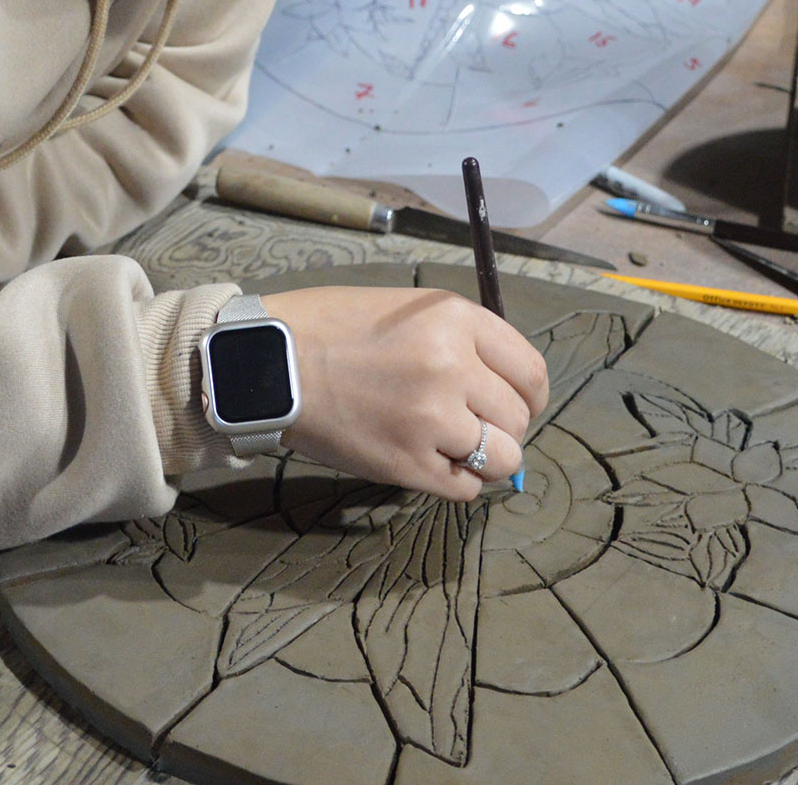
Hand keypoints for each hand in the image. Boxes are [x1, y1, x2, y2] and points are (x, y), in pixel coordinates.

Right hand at [260, 286, 547, 500]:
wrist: (267, 364)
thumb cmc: (329, 328)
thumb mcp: (406, 309)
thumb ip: (459, 339)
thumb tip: (502, 384)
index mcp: (454, 319)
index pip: (529, 370)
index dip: (528, 393)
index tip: (516, 402)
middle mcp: (452, 367)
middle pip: (518, 416)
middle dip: (503, 425)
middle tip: (472, 424)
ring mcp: (431, 419)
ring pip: (503, 458)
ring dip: (488, 458)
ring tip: (456, 447)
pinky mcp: (408, 464)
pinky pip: (465, 488)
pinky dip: (457, 480)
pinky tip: (432, 462)